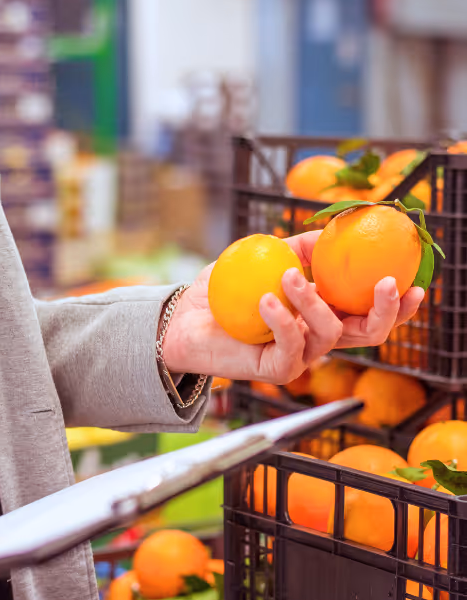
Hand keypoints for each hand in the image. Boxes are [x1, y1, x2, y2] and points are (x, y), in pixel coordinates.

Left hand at [163, 231, 423, 384]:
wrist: (184, 320)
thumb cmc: (226, 289)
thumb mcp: (267, 257)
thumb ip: (302, 246)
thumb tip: (336, 228)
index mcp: (325, 313)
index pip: (370, 314)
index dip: (398, 306)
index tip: (414, 284)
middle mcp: (318, 338)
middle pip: (368, 334)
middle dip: (383, 312)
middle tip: (382, 282)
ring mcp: (299, 356)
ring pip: (330, 334)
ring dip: (314, 301)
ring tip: (288, 276)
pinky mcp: (275, 370)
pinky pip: (291, 348)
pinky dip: (282, 321)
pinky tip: (266, 300)